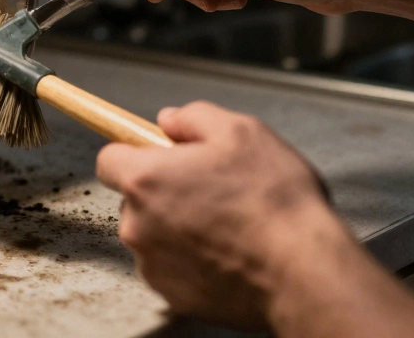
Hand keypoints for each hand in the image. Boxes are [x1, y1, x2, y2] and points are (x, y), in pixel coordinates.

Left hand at [96, 101, 413, 336]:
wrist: (304, 273)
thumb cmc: (275, 201)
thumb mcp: (242, 132)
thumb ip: (194, 117)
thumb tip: (169, 120)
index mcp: (145, 179)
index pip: (109, 158)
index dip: (134, 152)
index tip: (158, 155)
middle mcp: (137, 225)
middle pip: (134, 199)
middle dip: (163, 192)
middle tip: (210, 190)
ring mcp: (152, 265)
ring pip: (154, 235)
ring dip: (178, 228)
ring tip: (227, 225)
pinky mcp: (172, 296)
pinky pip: (172, 268)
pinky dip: (192, 261)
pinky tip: (228, 254)